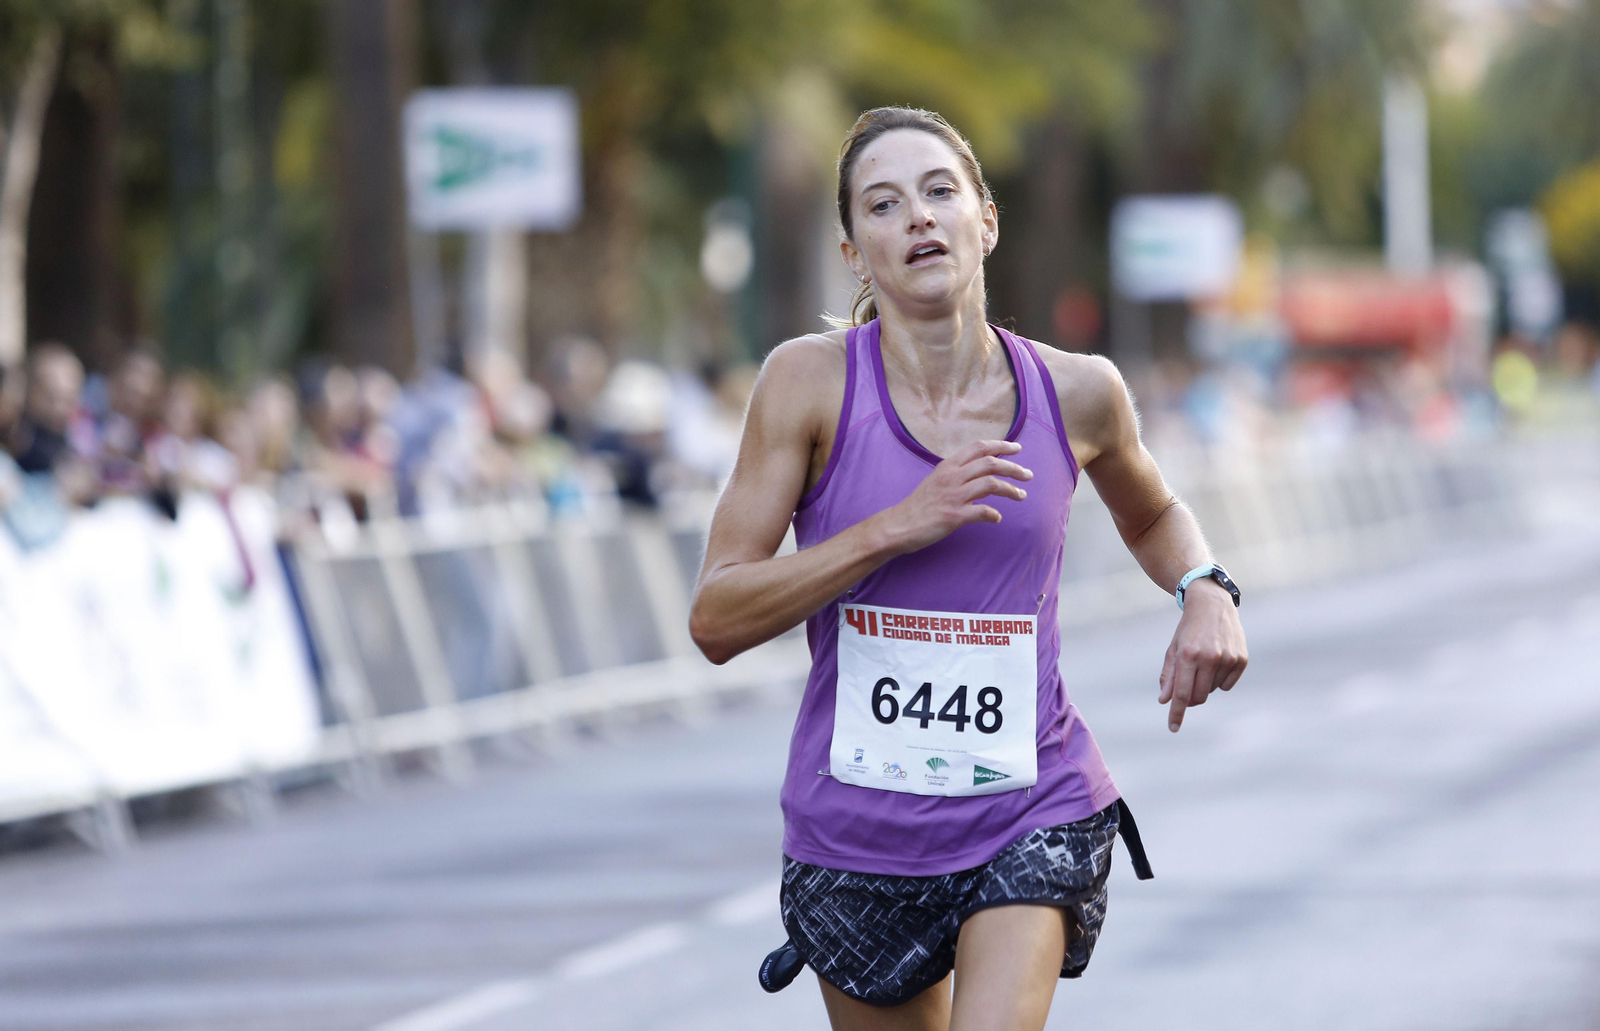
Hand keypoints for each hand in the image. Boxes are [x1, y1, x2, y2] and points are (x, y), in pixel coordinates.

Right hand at [877, 439, 1031, 554]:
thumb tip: (979, 473)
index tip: (1017, 448)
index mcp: (947, 466)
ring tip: (1021, 495)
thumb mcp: (935, 481)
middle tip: (1028, 474)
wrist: (898, 526)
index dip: (1001, 445)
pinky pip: (983, 511)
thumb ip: (956, 474)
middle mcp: (951, 477)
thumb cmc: (918, 506)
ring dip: (1011, 489)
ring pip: (991, 484)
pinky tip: (997, 518)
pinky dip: (994, 514)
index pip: (979, 447)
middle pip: (990, 463)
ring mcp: (953, 496)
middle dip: (1014, 467)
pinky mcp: (954, 516)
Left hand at [1158, 578, 1247, 731]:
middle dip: (1190, 699)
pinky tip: (1217, 661)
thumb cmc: (1188, 630)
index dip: (1177, 713)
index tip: (1173, 728)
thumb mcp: (1173, 650)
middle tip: (1186, 687)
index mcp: (1189, 655)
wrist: (1212, 605)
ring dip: (1204, 684)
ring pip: (1212, 690)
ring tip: (1203, 663)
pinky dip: (1219, 680)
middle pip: (1198, 697)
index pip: (1182, 693)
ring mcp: (1228, 658)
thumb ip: (1169, 676)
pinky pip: (1227, 685)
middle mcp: (1210, 657)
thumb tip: (1165, 701)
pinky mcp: (1241, 659)